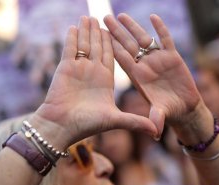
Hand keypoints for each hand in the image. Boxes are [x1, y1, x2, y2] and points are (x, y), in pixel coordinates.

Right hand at [33, 16, 157, 148]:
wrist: (62, 128)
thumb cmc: (88, 126)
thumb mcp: (117, 120)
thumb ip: (136, 122)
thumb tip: (156, 132)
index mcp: (106, 81)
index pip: (113, 58)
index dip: (116, 45)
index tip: (121, 34)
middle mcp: (93, 73)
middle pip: (100, 47)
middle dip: (103, 33)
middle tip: (107, 17)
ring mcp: (79, 69)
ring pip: (85, 45)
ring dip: (87, 31)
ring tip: (90, 17)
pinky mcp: (65, 68)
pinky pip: (70, 49)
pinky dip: (72, 37)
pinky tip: (75, 26)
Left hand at [104, 13, 201, 137]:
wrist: (184, 108)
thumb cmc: (169, 112)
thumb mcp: (162, 114)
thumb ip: (156, 118)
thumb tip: (154, 130)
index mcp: (138, 77)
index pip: (122, 59)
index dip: (111, 47)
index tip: (99, 34)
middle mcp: (146, 66)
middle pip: (128, 45)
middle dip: (116, 32)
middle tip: (103, 17)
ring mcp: (159, 60)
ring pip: (144, 40)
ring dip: (133, 27)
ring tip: (121, 15)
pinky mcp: (173, 57)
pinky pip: (166, 40)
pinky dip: (161, 29)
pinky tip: (154, 17)